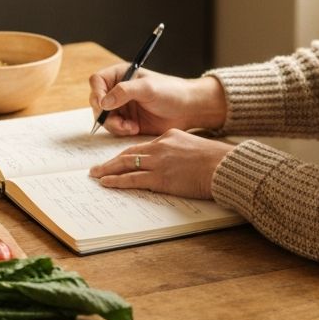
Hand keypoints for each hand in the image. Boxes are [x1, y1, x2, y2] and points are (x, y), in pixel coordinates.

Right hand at [89, 65, 226, 136]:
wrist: (188, 109)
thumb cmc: (171, 92)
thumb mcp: (148, 88)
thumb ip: (125, 91)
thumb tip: (104, 102)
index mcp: (121, 75)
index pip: (97, 81)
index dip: (97, 93)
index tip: (104, 105)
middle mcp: (118, 90)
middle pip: (96, 102)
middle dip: (105, 115)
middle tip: (119, 122)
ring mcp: (122, 106)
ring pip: (103, 118)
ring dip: (114, 125)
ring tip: (130, 127)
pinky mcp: (127, 121)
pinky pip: (114, 128)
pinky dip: (120, 130)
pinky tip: (134, 129)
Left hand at [89, 129, 233, 199]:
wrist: (222, 166)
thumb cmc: (215, 160)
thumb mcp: (194, 147)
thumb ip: (179, 151)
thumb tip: (173, 162)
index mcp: (169, 137)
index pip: (142, 146)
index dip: (126, 154)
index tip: (117, 159)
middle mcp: (160, 147)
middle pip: (129, 153)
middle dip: (111, 161)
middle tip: (97, 167)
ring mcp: (159, 162)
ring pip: (126, 164)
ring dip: (108, 170)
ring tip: (96, 174)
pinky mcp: (160, 178)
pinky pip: (132, 179)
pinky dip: (117, 180)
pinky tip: (107, 182)